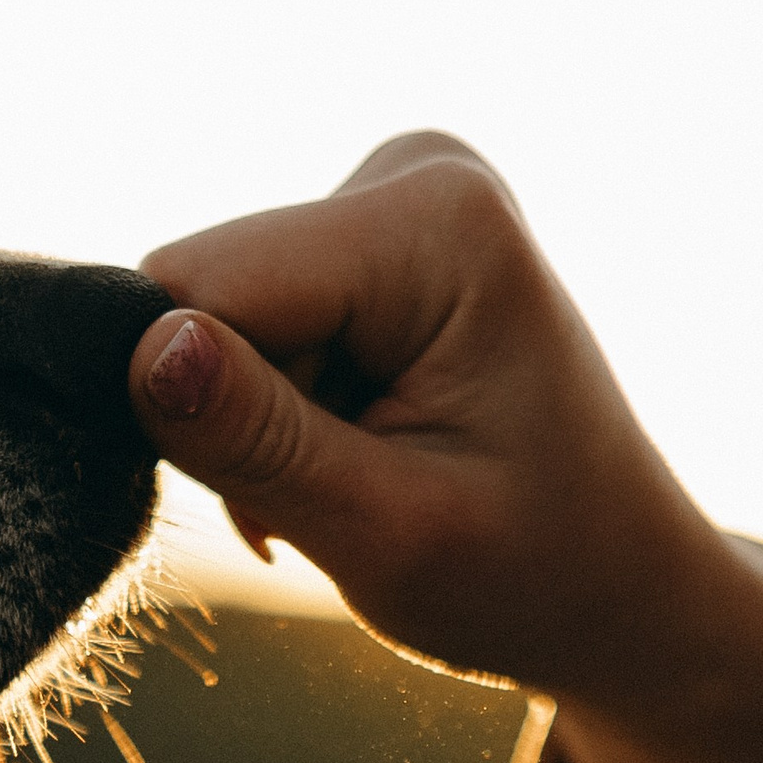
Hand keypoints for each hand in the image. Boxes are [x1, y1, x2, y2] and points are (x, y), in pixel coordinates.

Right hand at [130, 133, 762, 762]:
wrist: (622, 588)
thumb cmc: (534, 574)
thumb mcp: (390, 536)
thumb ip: (256, 441)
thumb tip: (139, 348)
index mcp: (438, 223)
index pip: (203, 286)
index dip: (202, 409)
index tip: (297, 498)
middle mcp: (414, 173)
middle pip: (205, 291)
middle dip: (236, 416)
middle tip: (342, 500)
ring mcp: (392, 196)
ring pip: (214, 314)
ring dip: (259, 423)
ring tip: (363, 483)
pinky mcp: (368, 234)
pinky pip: (247, 318)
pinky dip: (280, 407)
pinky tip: (360, 450)